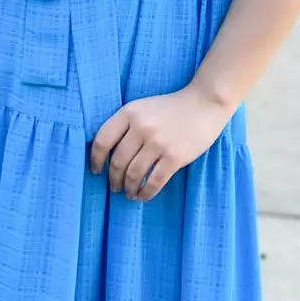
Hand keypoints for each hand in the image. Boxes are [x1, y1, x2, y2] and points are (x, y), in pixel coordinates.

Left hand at [89, 84, 232, 201]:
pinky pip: (154, 182)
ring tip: (129, 192)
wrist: (204, 104)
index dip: (95, 159)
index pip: (102, 140)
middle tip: (115, 186)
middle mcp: (141, 127)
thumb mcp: (142, 107)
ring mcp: (158, 143)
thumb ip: (125, 124)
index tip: (96, 170)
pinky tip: (143, 195)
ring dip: (128, 188)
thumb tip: (107, 153)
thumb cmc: (170, 108)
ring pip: (134, 174)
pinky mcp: (175, 157)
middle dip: (113, 179)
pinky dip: (146, 193)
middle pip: (117, 162)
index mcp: (129, 112)